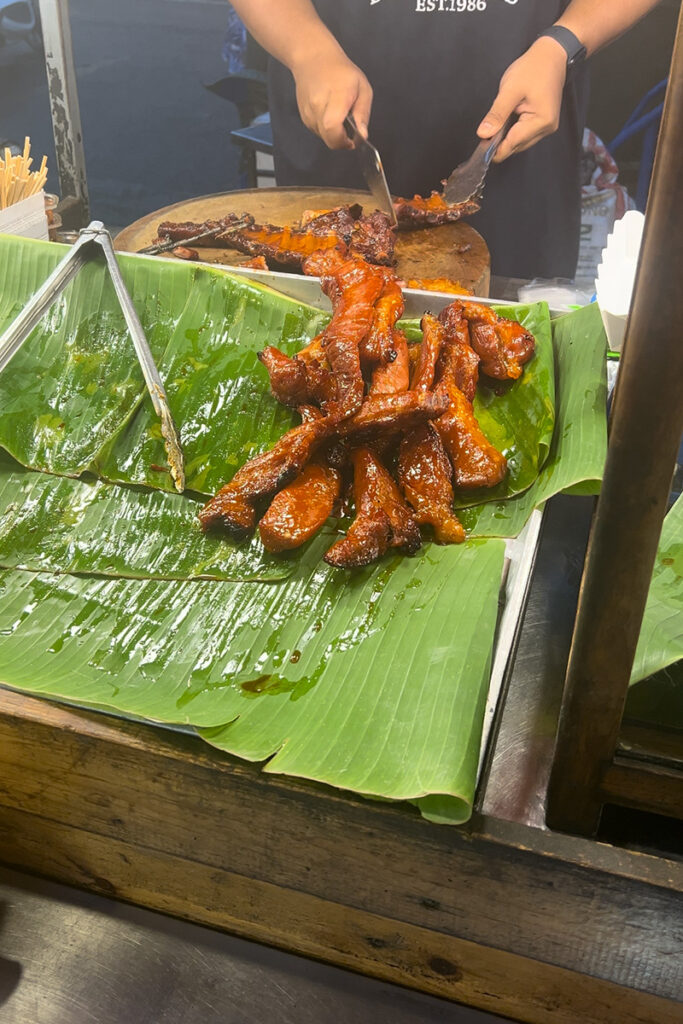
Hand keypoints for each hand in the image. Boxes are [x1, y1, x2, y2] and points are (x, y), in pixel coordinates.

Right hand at [291, 47, 372, 149]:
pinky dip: (325, 129)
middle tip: (349, 131)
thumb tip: (362, 135)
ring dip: (333, 134)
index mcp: (336, 97)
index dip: (343, 141)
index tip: (352, 140)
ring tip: (338, 115)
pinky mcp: (304, 117)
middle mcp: (318, 106)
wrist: (313, 59)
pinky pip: (317, 131)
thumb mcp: (362, 88)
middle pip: (328, 139)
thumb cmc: (340, 71)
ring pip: (323, 137)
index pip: (333, 129)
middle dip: (341, 141)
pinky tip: (329, 113)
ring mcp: (308, 112)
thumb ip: (363, 113)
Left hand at [477, 37, 567, 161]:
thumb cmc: (533, 68)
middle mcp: (547, 128)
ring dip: (507, 136)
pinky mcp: (545, 123)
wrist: (551, 55)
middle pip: (516, 146)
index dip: (495, 149)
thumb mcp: (509, 90)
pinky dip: (514, 131)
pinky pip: (525, 134)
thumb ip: (496, 114)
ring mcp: (547, 126)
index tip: (481, 146)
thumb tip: (483, 134)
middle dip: (500, 142)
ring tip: (499, 121)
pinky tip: (508, 120)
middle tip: (487, 130)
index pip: (513, 145)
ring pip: (520, 142)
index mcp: (541, 121)